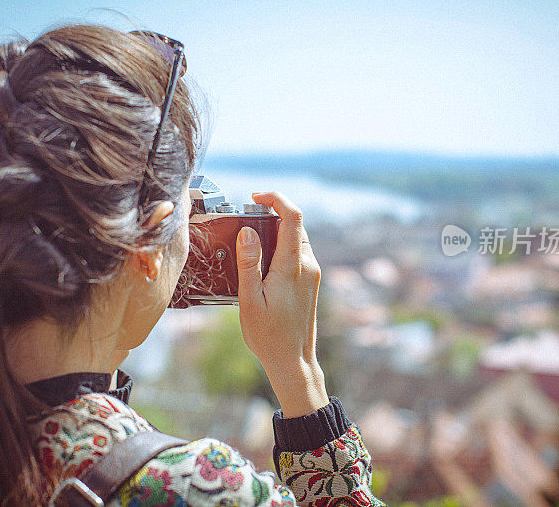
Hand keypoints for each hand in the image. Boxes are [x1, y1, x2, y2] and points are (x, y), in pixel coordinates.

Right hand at [235, 191, 328, 417]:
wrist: (293, 361)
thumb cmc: (269, 336)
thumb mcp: (250, 300)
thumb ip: (249, 264)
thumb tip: (247, 232)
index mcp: (292, 267)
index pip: (292, 217)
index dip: (276, 199)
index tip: (256, 196)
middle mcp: (308, 266)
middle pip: (295, 225)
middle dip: (273, 214)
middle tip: (247, 218)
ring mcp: (312, 274)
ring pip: (297, 239)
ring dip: (277, 232)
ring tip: (251, 241)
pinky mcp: (311, 282)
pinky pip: (298, 254)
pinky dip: (282, 247)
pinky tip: (263, 262)